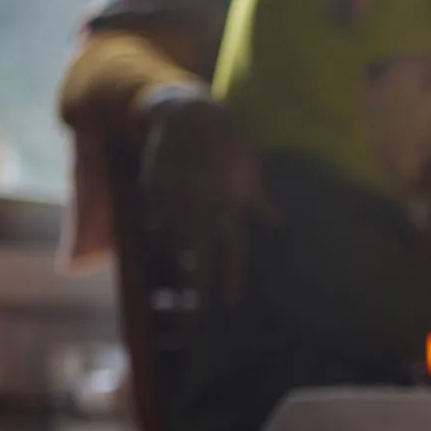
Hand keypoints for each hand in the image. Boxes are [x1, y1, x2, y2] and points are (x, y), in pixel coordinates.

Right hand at [135, 87, 272, 303]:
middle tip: (198, 312)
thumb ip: (259, 202)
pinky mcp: (152, 191)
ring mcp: (174, 202)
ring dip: (177, 265)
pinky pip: (153, 221)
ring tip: (179, 285)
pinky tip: (159, 248)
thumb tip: (278, 224)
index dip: (231, 278)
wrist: (187, 118)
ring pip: (173, 244)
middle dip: (200, 286)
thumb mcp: (249, 174)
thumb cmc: (227, 147)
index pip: (232, 253)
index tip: (229, 302)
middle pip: (200, 258)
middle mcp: (202, 210)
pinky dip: (157, 235)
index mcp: (230, 208)